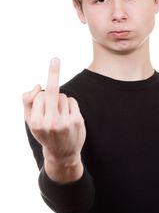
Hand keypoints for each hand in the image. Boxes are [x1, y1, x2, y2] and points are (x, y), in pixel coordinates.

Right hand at [23, 58, 85, 179]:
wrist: (61, 154)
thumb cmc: (44, 132)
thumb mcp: (30, 121)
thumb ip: (28, 101)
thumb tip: (38, 85)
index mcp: (36, 122)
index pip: (39, 96)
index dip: (41, 96)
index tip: (45, 75)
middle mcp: (50, 122)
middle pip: (51, 91)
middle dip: (53, 73)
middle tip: (55, 59)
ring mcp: (65, 122)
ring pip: (63, 96)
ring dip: (61, 101)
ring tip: (60, 116)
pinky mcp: (77, 121)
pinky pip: (72, 101)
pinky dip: (70, 105)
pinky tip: (69, 116)